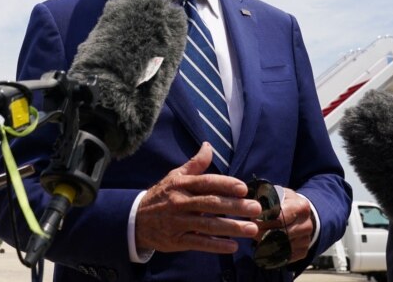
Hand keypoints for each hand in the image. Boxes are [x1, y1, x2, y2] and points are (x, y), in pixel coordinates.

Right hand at [135, 143, 260, 253]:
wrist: (136, 220)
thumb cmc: (161, 196)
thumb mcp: (174, 177)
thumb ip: (194, 164)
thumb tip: (208, 146)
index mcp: (181, 184)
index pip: (205, 182)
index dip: (225, 184)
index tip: (244, 188)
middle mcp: (179, 202)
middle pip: (210, 203)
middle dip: (235, 206)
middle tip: (256, 209)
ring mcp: (178, 222)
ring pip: (207, 225)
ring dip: (231, 227)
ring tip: (252, 229)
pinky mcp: (176, 240)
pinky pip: (198, 243)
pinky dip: (216, 245)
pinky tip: (233, 246)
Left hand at [254, 188, 314, 262]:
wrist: (299, 212)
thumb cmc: (283, 202)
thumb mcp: (275, 193)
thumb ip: (264, 198)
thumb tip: (249, 204)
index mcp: (301, 206)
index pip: (280, 218)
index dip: (263, 220)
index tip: (252, 219)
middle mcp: (307, 224)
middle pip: (281, 233)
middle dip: (263, 232)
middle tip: (251, 230)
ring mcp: (307, 238)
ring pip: (283, 246)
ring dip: (267, 243)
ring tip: (257, 236)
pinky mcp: (304, 250)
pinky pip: (287, 255)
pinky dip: (274, 252)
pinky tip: (266, 245)